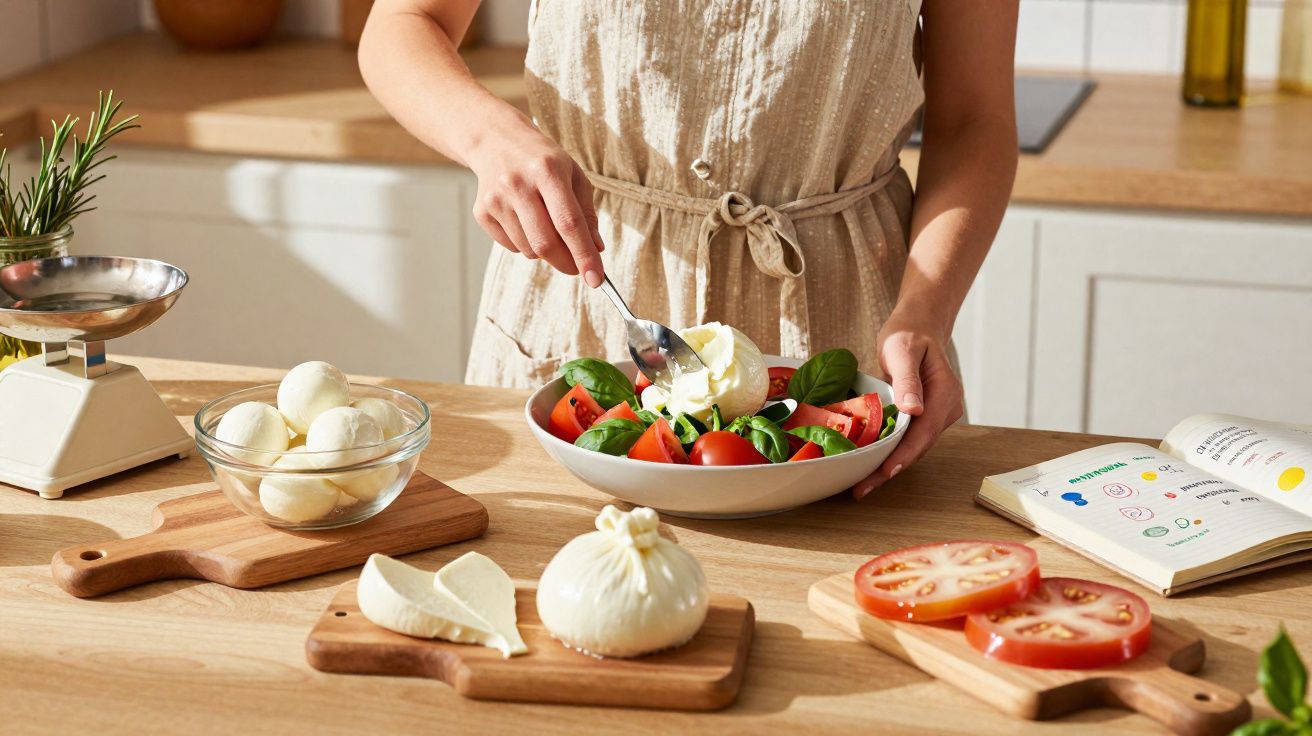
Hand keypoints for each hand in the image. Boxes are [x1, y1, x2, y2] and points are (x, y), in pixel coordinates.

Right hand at [467, 121, 605, 286]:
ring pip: (528, 249)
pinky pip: (511, 247)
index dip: (584, 254)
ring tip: (545, 225)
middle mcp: (518, 183)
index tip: (596, 279)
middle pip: (545, 243)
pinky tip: (524, 220)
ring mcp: (496, 198)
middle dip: (566, 263)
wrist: (496, 141)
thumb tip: (596, 250)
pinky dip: (525, 244)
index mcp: (548, 170)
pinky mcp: (482, 211)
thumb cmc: (543, 161)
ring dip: (545, 251)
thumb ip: (586, 213)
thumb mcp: (573, 176)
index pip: (569, 222)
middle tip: (577, 269)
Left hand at [853, 312, 963, 499]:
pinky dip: (888, 452)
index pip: (925, 432)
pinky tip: (868, 465)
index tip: (885, 473)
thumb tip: (914, 411)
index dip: (904, 454)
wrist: (916, 328)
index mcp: (945, 394)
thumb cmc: (908, 335)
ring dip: (887, 465)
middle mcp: (946, 409)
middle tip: (861, 489)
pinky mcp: (923, 418)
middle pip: (918, 446)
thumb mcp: (903, 351)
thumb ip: (908, 380)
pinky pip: (906, 439)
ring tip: (860, 485)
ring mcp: (937, 415)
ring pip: (912, 447)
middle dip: (890, 468)